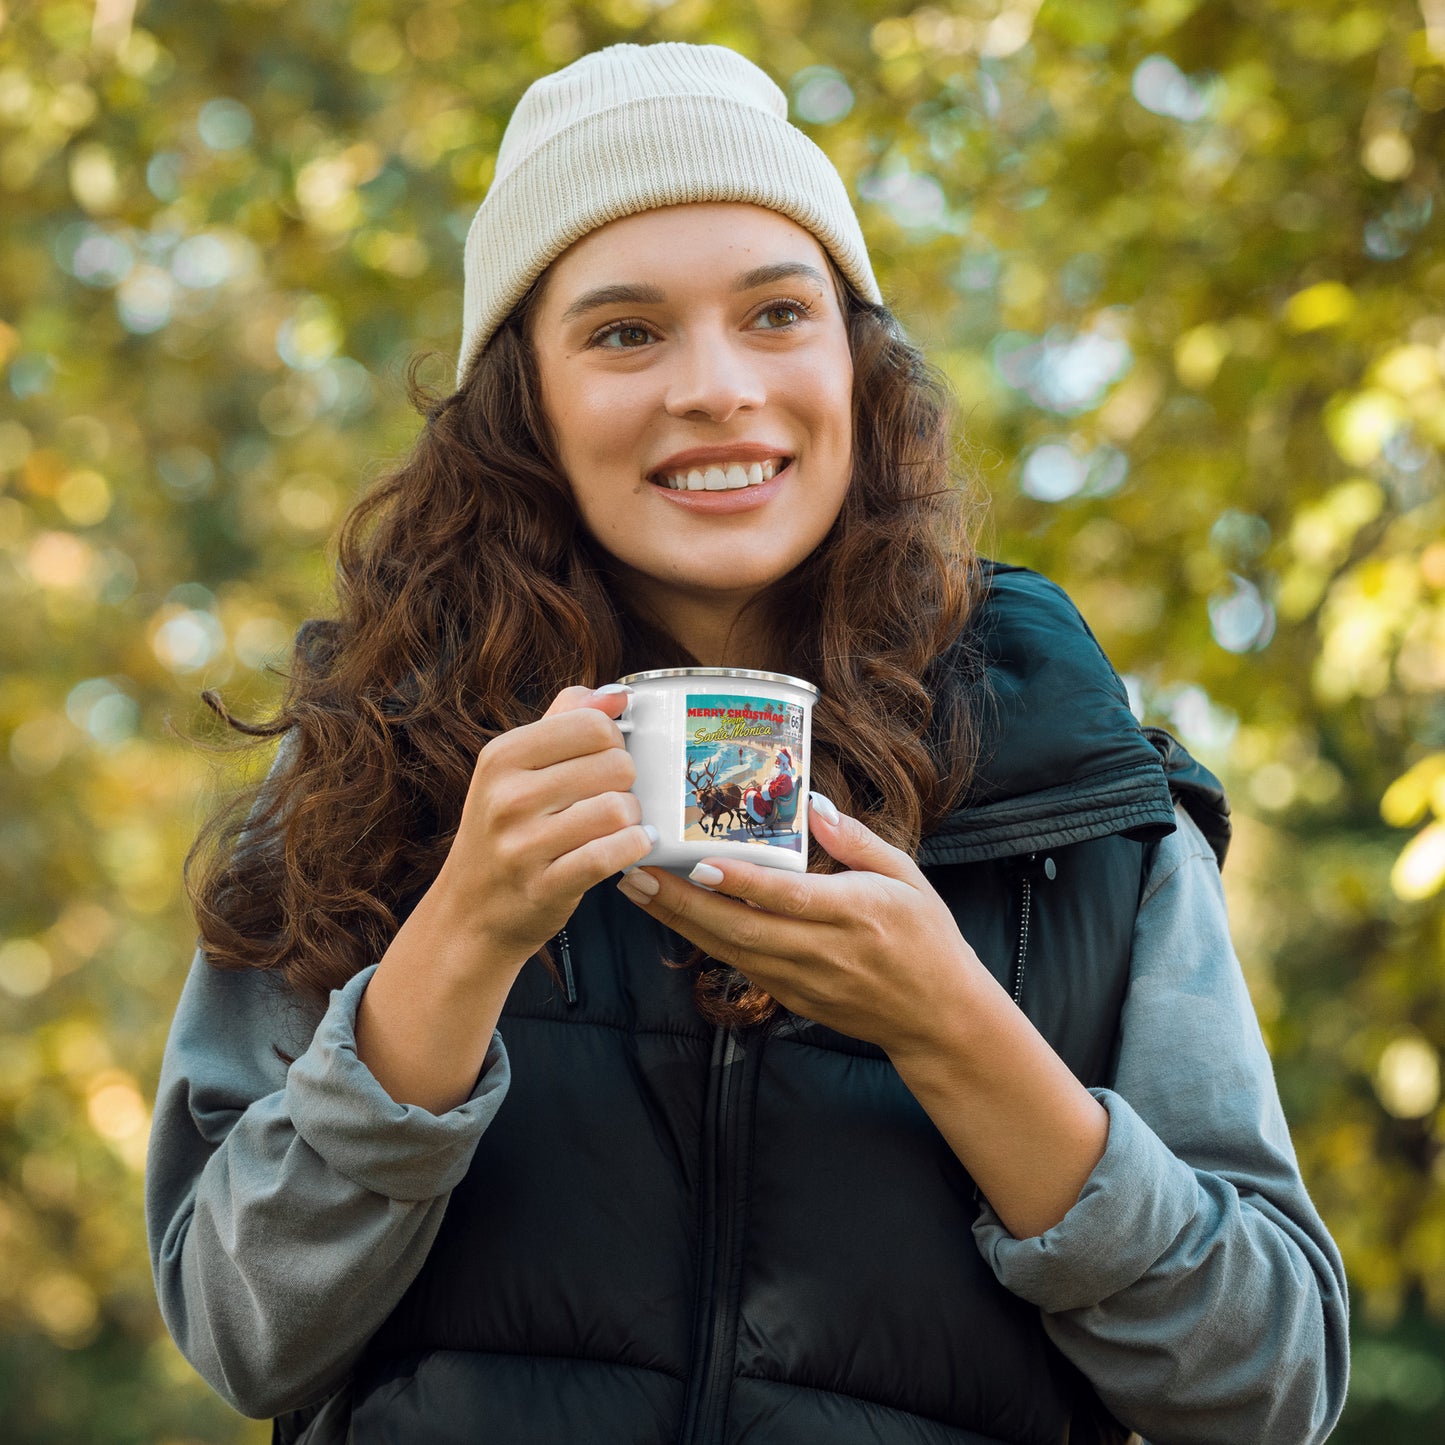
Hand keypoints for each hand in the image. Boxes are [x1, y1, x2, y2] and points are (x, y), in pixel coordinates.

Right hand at [434, 684, 655, 968]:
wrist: (471, 913)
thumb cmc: (504, 832)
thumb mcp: (515, 769)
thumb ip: (564, 720)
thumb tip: (616, 693)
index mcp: (501, 757)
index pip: (591, 724)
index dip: (613, 741)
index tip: (604, 760)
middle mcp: (507, 797)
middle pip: (614, 764)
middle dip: (626, 782)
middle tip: (611, 797)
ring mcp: (523, 845)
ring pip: (618, 808)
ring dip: (632, 818)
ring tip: (619, 825)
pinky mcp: (545, 886)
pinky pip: (612, 854)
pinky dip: (633, 847)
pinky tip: (632, 846)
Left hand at [616, 794, 979, 1055]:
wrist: (939, 1018)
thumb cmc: (927, 938)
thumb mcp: (907, 876)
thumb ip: (857, 839)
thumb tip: (811, 803)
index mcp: (855, 913)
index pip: (787, 897)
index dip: (740, 882)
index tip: (698, 862)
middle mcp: (823, 951)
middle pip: (741, 928)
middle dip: (682, 902)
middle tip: (636, 872)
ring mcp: (803, 981)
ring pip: (730, 951)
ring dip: (680, 921)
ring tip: (638, 889)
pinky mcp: (792, 999)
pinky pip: (740, 966)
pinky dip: (704, 941)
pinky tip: (674, 916)